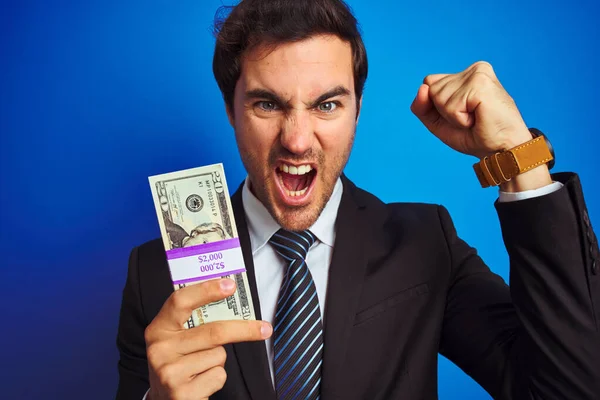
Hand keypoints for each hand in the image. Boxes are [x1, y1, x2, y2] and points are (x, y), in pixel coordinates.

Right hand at [144, 278, 271, 399]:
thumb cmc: (177, 362)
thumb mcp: (176, 339)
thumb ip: (194, 322)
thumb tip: (228, 298)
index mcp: (158, 329)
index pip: (180, 301)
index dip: (206, 290)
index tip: (230, 285)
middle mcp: (160, 349)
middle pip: (213, 331)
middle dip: (244, 329)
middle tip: (264, 328)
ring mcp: (169, 372)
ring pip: (218, 355)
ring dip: (219, 360)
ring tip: (200, 367)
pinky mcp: (182, 393)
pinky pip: (218, 375)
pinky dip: (216, 378)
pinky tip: (200, 382)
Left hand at [410, 61, 533, 158]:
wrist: (501, 150)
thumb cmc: (475, 136)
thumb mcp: (439, 121)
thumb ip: (422, 106)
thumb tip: (422, 88)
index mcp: (467, 74)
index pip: (429, 83)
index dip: (436, 106)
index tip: (462, 114)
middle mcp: (474, 69)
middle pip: (431, 89)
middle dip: (444, 112)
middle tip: (470, 118)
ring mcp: (478, 74)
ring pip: (438, 97)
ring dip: (453, 116)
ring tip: (475, 118)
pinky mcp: (480, 84)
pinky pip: (450, 106)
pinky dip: (459, 119)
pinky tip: (477, 118)